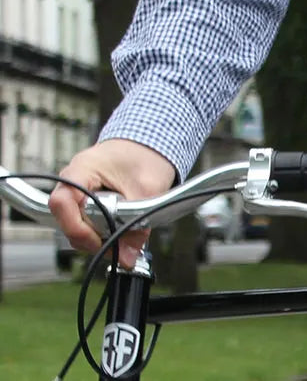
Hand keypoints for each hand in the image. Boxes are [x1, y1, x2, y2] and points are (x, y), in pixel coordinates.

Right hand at [49, 139, 175, 267]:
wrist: (151, 144)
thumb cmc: (146, 155)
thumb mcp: (148, 188)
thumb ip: (138, 222)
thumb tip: (129, 256)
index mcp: (82, 169)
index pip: (62, 203)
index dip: (77, 228)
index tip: (100, 241)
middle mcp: (73, 181)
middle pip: (69, 220)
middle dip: (95, 238)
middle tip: (122, 246)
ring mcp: (78, 192)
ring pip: (79, 226)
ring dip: (102, 236)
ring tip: (127, 239)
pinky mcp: (87, 202)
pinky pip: (89, 223)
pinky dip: (105, 231)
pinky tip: (123, 233)